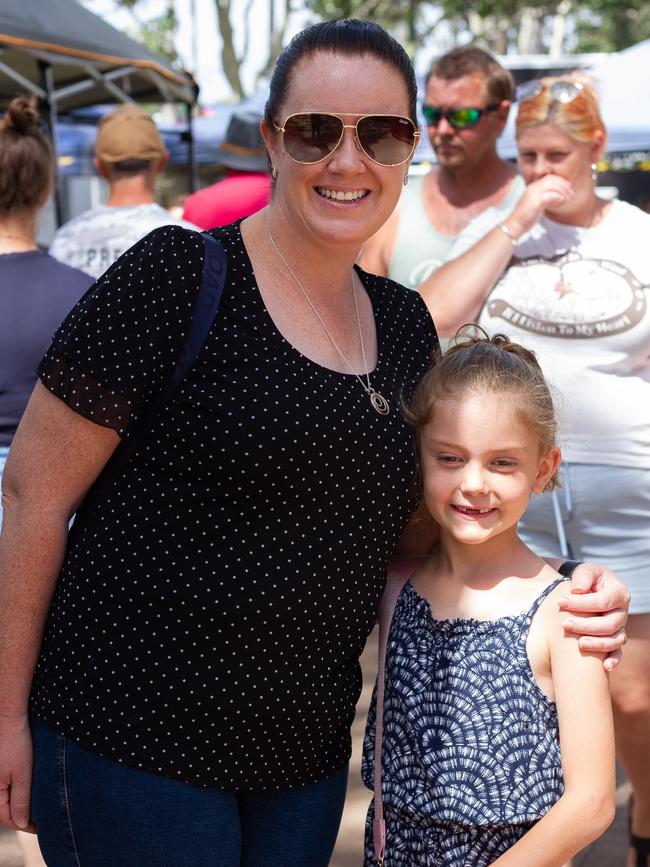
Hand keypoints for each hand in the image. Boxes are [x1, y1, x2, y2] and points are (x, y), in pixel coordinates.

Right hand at [0, 713, 34, 831]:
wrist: (10, 718)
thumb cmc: (16, 744)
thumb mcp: (22, 774)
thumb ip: (20, 800)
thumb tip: (21, 824)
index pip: (8, 818)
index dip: (26, 825)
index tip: (43, 828)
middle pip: (7, 810)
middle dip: (24, 817)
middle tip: (43, 820)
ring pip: (8, 799)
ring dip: (22, 805)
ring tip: (40, 807)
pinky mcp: (1, 769)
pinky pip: (8, 788)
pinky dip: (19, 792)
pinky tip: (32, 791)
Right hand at [507, 174, 574, 236]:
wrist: (515, 225)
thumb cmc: (526, 217)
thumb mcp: (537, 204)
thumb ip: (545, 198)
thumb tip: (558, 197)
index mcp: (532, 187)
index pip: (550, 178)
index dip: (561, 181)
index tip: (568, 188)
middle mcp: (533, 188)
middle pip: (552, 180)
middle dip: (564, 185)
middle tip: (571, 193)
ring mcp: (533, 194)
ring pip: (553, 186)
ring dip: (563, 191)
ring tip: (568, 198)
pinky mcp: (535, 201)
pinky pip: (551, 195)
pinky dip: (558, 198)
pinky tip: (562, 202)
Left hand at [558, 562, 629, 670]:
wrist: (588, 587)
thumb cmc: (586, 578)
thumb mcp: (585, 571)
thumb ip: (582, 577)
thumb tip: (577, 590)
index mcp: (618, 593)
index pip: (602, 601)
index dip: (581, 604)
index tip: (560, 602)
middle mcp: (622, 612)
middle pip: (609, 624)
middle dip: (585, 626)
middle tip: (564, 625)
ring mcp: (620, 627)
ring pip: (615, 640)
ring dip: (598, 645)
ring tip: (579, 645)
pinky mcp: (614, 638)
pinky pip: (618, 651)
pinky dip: (614, 660)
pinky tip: (605, 666)